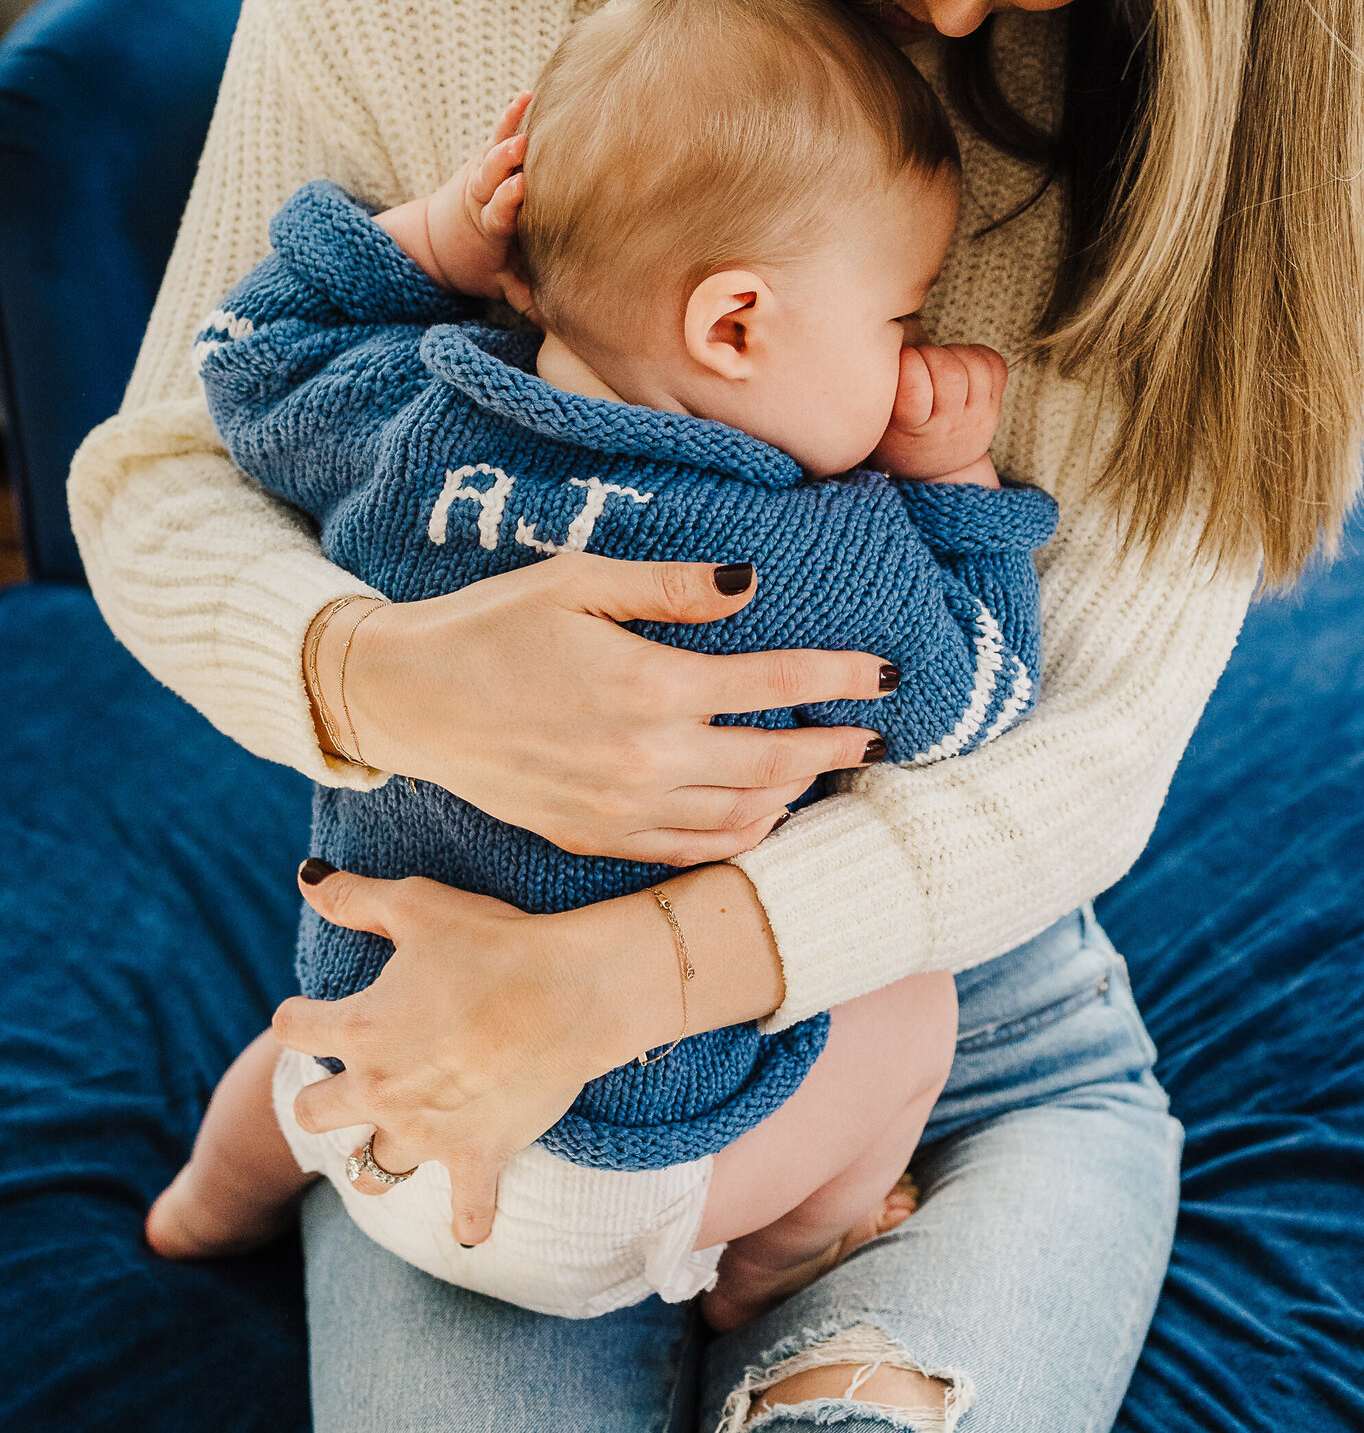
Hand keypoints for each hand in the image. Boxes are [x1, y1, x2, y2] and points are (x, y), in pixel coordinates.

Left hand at [274, 858, 783, 1242]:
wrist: (575, 990)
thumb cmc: (497, 940)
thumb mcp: (419, 904)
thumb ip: (354, 897)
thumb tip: (306, 880)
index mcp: (358, 1030)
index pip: (293, 1028)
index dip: (300, 1014)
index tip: (314, 1010)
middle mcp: (379, 1091)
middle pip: (311, 1114)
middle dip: (323, 1094)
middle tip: (355, 1076)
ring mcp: (426, 1134)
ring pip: (371, 1172)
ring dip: (376, 1155)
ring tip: (396, 1134)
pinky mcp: (478, 1158)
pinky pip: (468, 1214)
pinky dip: (468, 1220)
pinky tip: (468, 1222)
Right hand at [314, 556, 895, 859]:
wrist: (410, 699)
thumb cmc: (492, 625)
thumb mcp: (579, 581)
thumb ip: (671, 587)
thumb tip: (750, 582)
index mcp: (648, 685)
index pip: (773, 686)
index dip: (837, 678)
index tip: (883, 674)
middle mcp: (645, 759)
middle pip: (773, 762)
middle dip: (834, 746)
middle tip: (875, 733)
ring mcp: (621, 810)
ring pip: (740, 817)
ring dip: (795, 795)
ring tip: (827, 769)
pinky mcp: (596, 840)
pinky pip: (691, 851)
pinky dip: (740, 836)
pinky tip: (761, 813)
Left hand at [376, 94, 535, 312]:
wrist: (439, 241)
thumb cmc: (483, 265)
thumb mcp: (500, 286)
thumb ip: (527, 302)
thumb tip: (558, 328)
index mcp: (490, 231)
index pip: (498, 215)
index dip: (506, 204)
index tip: (517, 193)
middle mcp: (485, 200)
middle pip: (493, 179)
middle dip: (504, 164)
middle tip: (521, 149)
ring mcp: (484, 177)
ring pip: (495, 156)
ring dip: (509, 136)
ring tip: (527, 116)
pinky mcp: (487, 160)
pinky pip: (500, 135)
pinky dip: (511, 116)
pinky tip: (527, 94)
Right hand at [870, 340, 1007, 484]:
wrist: (935, 468)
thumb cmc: (894, 435)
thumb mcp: (875, 420)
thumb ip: (879, 385)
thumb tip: (891, 334)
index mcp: (912, 429)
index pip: (915, 389)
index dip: (907, 362)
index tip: (899, 361)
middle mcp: (949, 425)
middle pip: (950, 373)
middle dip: (930, 353)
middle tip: (917, 359)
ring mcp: (977, 416)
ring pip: (977, 366)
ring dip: (954, 352)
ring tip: (938, 360)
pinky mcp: (993, 406)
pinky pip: (996, 365)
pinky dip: (978, 353)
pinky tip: (959, 362)